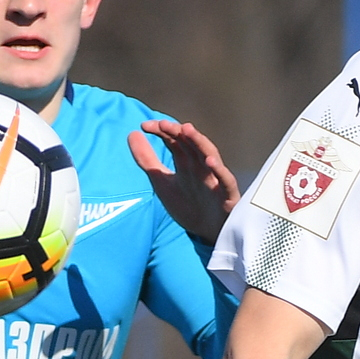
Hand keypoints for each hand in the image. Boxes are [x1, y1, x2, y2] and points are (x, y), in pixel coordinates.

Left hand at [128, 120, 239, 243]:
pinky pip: (225, 180)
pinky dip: (219, 170)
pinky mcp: (227, 195)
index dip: (162, 131)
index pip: (175, 141)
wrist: (207, 234)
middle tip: (163, 124)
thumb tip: (132, 133)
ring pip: (209, 155)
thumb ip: (147, 159)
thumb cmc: (188, 205)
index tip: (145, 126)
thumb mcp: (162, 182)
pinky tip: (210, 162)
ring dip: (199, 142)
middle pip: (191, 144)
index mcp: (186, 163)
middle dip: (178, 133)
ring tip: (187, 130)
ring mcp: (214, 180)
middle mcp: (201, 167)